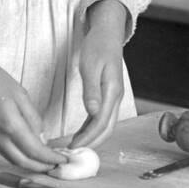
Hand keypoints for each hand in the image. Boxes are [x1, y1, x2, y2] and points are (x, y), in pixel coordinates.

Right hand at [0, 56, 66, 172]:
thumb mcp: (20, 94)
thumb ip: (33, 118)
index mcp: (10, 123)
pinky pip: (2, 150)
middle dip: (40, 167)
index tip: (62, 160)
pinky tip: (25, 147)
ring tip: (43, 159)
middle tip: (55, 165)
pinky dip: (16, 153)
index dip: (50, 158)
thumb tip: (41, 138)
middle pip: (22, 161)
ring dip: (28, 162)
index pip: (34, 150)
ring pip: (11, 158)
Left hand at [70, 1, 127, 149]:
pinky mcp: (108, 96)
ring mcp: (113, 97)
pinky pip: (101, 118)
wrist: (107, 33)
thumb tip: (93, 112)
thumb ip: (91, 90)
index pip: (101, 122)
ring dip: (91, 138)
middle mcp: (116, 97)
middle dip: (91, 144)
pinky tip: (79, 133)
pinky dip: (91, 129)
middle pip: (107, 129)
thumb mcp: (91, 66)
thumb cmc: (98, 46)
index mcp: (112, 91)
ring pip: (105, 125)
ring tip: (73, 147)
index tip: (73, 148)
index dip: (88, 137)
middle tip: (72, 154)